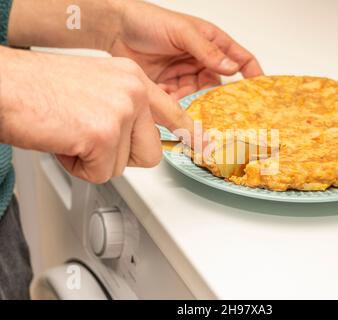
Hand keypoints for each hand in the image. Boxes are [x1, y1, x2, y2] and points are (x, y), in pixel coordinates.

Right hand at [0, 47, 190, 182]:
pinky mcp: (104, 133)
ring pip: (122, 166)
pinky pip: (101, 173)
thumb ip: (123, 109)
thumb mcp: (96, 89)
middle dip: (120, 157)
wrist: (4, 85)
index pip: (171, 110)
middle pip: (150, 152)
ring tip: (71, 135)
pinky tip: (64, 143)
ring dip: (94, 160)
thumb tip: (133, 137)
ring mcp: (121, 111)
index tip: (200, 145)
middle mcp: (132, 91)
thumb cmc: (39, 89)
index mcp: (132, 78)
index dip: (186, 132)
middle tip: (93, 142)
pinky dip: (78, 167)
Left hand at [109, 1, 263, 99]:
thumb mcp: (182, 33)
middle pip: (218, 85)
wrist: (115, 29)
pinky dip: (175, 104)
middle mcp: (201, 61)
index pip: (240, 59)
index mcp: (212, 43)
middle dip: (219, 100)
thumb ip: (207, 50)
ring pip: (198, 96)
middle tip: (220, 114)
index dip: (253, 74)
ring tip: (188, 109)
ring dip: (193, 103)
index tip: (261, 91)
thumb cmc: (149, 21)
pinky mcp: (169, 85)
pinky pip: (178, 100)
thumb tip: (232, 67)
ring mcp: (185, 74)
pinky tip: (167, 102)